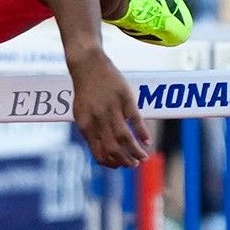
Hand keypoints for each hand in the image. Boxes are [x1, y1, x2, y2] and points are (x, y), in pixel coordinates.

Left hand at [70, 51, 150, 167]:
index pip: (98, 152)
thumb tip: (103, 155)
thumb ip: (90, 132)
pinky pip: (135, 120)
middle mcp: (97, 118)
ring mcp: (111, 108)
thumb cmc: (85, 92)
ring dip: (136, 151)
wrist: (87, 64)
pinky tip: (147, 141)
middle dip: (125, 161)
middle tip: (134, 164)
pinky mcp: (125, 98)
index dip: (111, 163)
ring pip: (125, 138)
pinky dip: (142, 133)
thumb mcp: (81, 113)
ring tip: (143, 157)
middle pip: (114, 148)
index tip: (119, 166)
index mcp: (84, 124)